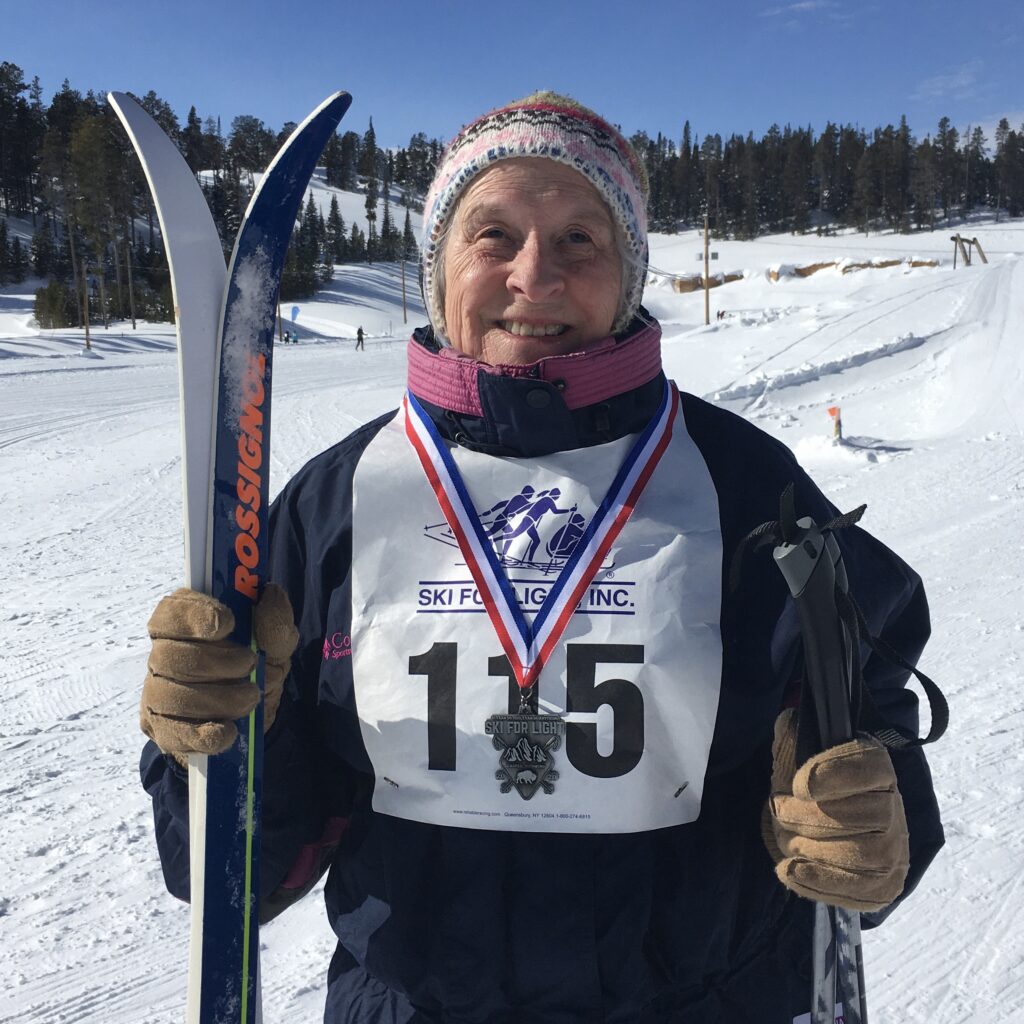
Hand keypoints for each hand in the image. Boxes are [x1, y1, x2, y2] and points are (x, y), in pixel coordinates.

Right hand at [140, 584, 298, 762]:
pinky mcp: (162, 729)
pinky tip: (228, 731)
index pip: (170, 611)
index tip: (227, 623)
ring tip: (250, 699)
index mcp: (184, 624)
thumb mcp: (276, 645)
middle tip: (251, 664)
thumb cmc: (256, 668)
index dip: (194, 614)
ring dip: (218, 699)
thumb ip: (276, 622)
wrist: (251, 719)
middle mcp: (163, 655)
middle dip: (216, 662)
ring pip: (171, 695)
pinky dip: (204, 734)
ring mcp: (157, 694)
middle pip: (170, 655)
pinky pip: (175, 733)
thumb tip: (271, 594)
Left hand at [764, 708, 908, 911]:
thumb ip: (793, 736)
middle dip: (807, 816)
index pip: (869, 767)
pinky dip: (817, 882)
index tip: (799, 785)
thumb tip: (789, 721)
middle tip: (779, 810)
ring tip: (787, 839)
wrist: (825, 828)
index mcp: (876, 767)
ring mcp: (894, 851)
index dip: (833, 774)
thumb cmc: (811, 787)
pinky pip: (858, 892)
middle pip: (862, 816)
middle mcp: (894, 809)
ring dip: (810, 848)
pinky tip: (791, 870)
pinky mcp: (884, 885)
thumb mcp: (798, 755)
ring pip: (861, 855)